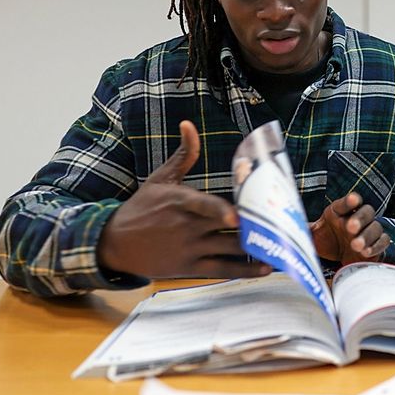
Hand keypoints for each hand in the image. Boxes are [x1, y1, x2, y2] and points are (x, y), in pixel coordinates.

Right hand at [97, 120, 271, 279]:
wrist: (114, 243)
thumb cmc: (141, 207)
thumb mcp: (160, 178)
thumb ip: (183, 154)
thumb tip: (188, 124)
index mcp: (179, 201)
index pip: (202, 206)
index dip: (219, 213)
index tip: (236, 217)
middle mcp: (185, 226)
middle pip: (222, 228)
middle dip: (251, 227)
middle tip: (280, 226)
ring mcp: (188, 249)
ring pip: (226, 250)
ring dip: (254, 250)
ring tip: (281, 247)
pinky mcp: (189, 268)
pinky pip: (221, 270)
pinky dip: (244, 270)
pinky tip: (265, 268)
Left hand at [310, 192, 389, 263]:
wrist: (338, 258)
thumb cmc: (326, 242)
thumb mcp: (311, 235)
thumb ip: (302, 230)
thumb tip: (283, 226)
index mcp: (340, 211)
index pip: (347, 202)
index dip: (350, 200)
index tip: (352, 200)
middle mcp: (356, 218)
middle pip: (366, 211)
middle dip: (360, 218)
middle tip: (351, 227)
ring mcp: (369, 230)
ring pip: (375, 227)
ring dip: (367, 235)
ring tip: (356, 246)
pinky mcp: (377, 244)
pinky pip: (383, 241)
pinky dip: (376, 246)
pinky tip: (366, 252)